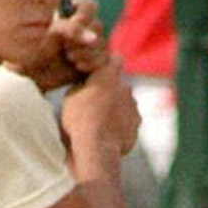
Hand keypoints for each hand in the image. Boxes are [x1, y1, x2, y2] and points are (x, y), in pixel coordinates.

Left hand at [23, 0, 108, 91]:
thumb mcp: (52, 35)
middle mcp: (83, 30)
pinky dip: (93, 63)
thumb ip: (71, 29)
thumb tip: (92, 37)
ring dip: (87, 51)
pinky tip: (79, 66)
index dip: (84, 14)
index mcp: (71, 17)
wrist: (33, 77)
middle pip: (97, 26)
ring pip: (102, 43)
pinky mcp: (94, 64)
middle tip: (67, 46)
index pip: (89, 7)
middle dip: (83, 37)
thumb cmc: (36, 51)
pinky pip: (104, 60)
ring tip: (70, 57)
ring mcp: (90, 47)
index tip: (74, 22)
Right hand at [60, 59, 138, 173]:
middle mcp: (126, 87)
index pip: (115, 59)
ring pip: (124, 102)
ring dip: (115, 108)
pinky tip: (108, 134)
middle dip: (109, 91)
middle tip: (94, 104)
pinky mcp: (137, 124)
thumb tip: (86, 84)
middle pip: (118, 85)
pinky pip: (128, 120)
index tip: (100, 71)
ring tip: (100, 123)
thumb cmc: (79, 120)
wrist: (96, 148)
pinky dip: (120, 124)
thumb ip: (82, 85)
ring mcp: (133, 106)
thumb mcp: (70, 97)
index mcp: (109, 76)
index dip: (108, 64)